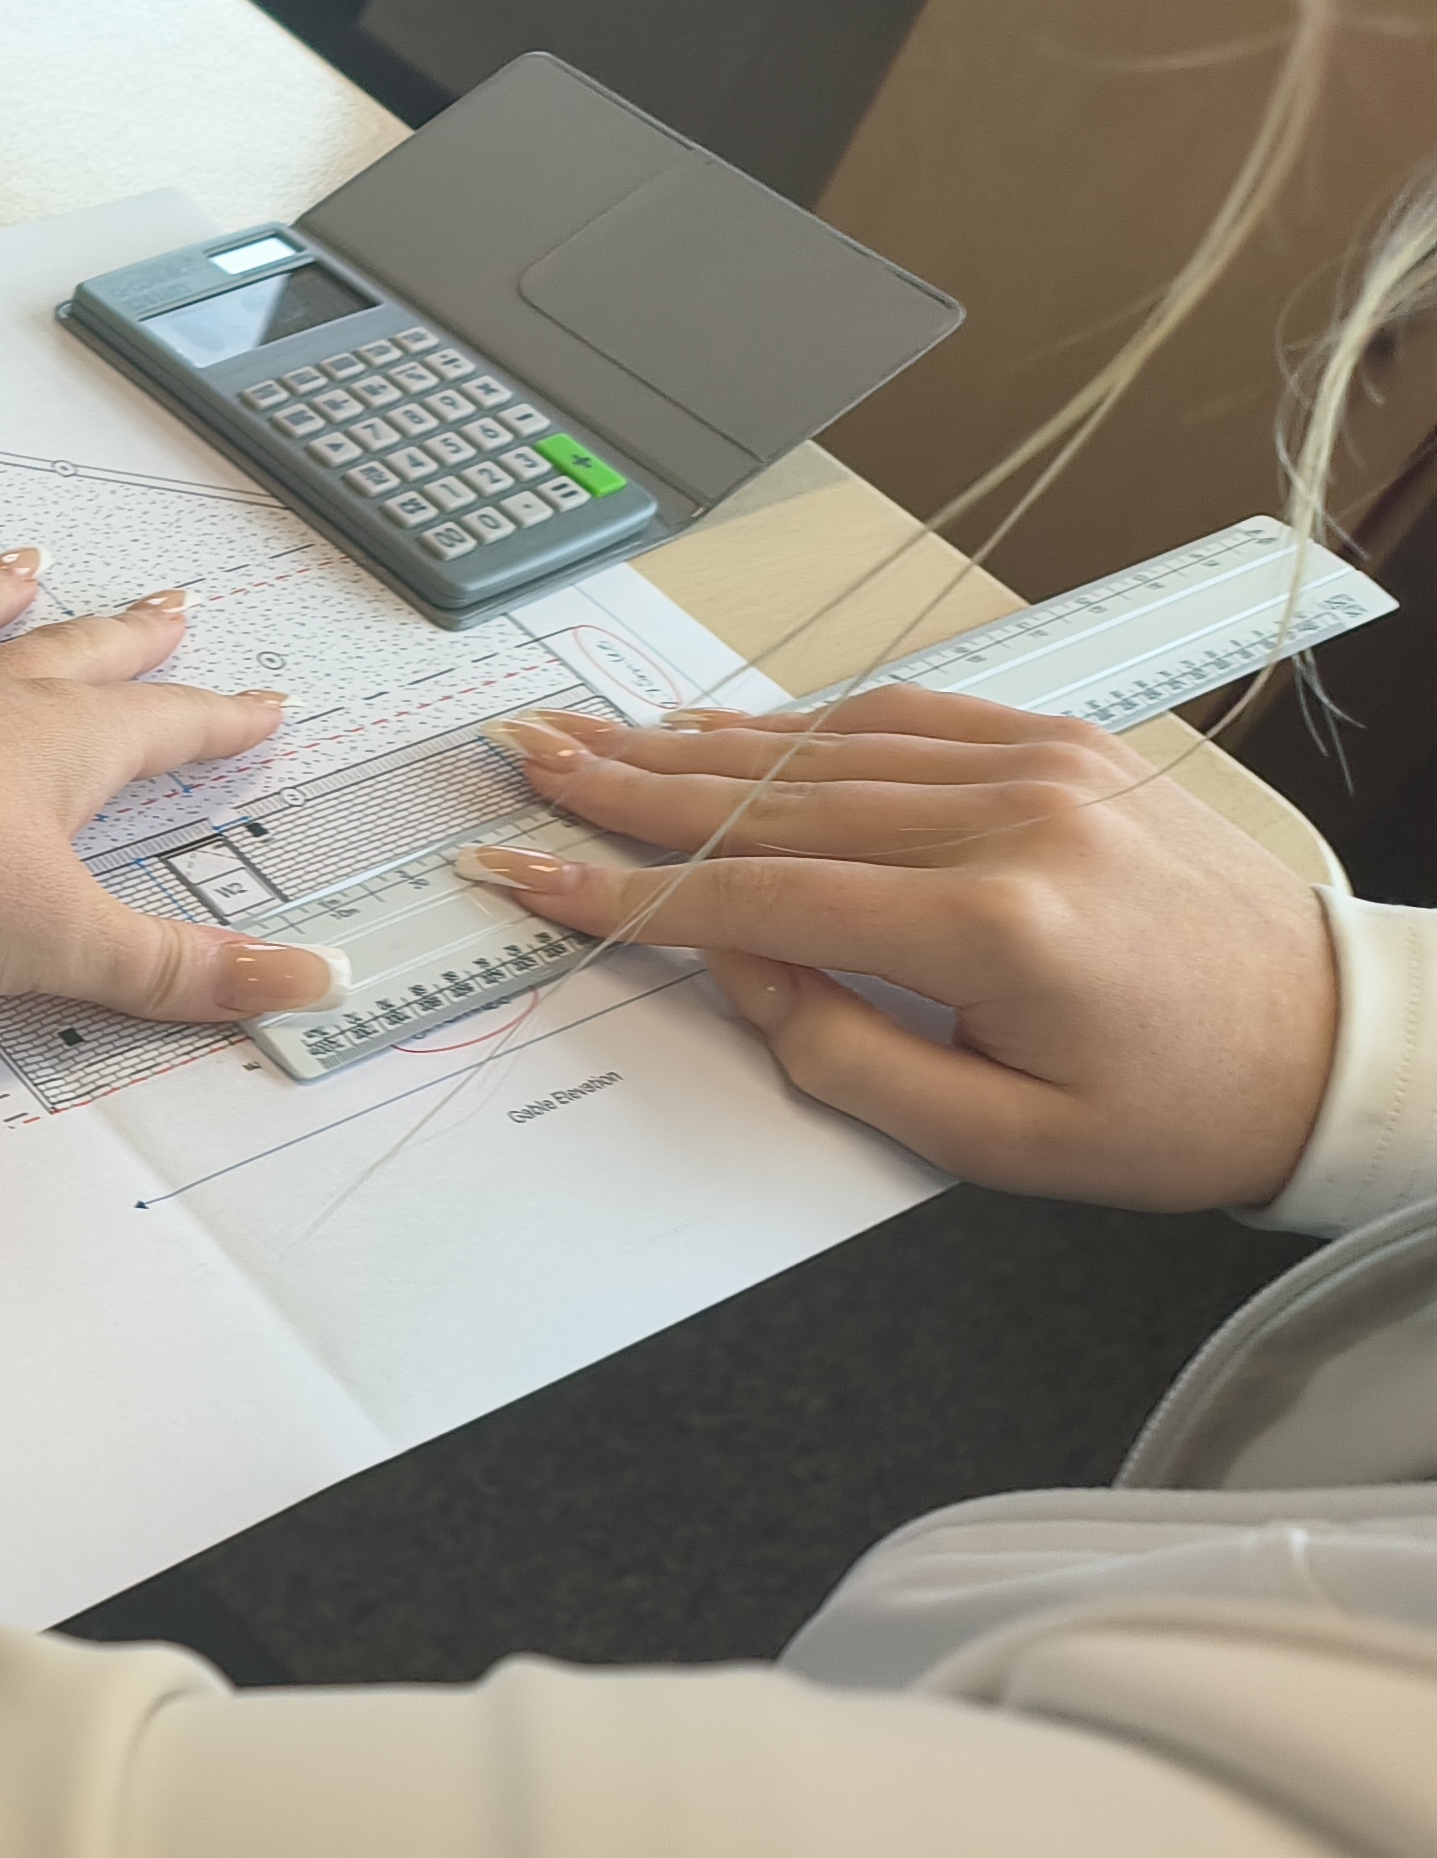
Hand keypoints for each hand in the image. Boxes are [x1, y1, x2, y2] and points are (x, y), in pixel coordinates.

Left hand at [0, 549, 324, 1015]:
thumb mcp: (68, 941)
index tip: (259, 707)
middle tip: (167, 610)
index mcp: (56, 746)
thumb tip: (302, 980)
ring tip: (25, 567)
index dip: (218, 722)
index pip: (162, 727)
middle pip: (69, 655)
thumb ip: (177, 968)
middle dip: (126, 638)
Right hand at [466, 688, 1336, 1209]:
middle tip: (528, 760)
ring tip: (594, 737)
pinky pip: (902, 717)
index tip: (533, 871)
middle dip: (628, 783)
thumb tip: (738, 961)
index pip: (756, 894)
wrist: (1330, 1044)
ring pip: (822, 746)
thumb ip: (839, 1053)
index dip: (626, 888)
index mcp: (992, 926)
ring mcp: (1039, 768)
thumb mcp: (995, 1141)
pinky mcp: (1060, 746)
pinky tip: (725, 726)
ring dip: (693, 743)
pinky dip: (800, 722)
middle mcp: (1009, 823)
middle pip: (769, 798)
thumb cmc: (1178, 1110)